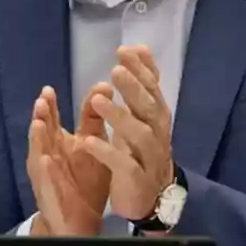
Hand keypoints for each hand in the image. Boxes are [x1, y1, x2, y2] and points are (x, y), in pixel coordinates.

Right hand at [27, 84, 112, 236]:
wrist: (81, 220)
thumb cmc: (85, 179)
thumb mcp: (93, 143)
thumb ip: (93, 117)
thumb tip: (103, 85)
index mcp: (58, 142)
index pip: (51, 119)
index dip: (50, 105)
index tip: (49, 89)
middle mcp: (49, 155)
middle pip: (42, 133)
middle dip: (41, 117)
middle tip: (42, 99)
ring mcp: (47, 175)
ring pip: (40, 154)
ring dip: (38, 139)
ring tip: (38, 123)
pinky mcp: (51, 194)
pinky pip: (47, 181)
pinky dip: (46, 170)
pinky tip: (45, 160)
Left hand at [83, 45, 173, 221]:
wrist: (150, 196)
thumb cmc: (141, 150)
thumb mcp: (141, 116)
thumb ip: (140, 86)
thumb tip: (138, 49)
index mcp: (157, 116)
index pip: (153, 88)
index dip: (141, 70)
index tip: (124, 51)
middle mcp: (158, 133)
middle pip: (148, 107)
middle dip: (133, 88)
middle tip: (115, 70)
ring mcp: (149, 156)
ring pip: (138, 134)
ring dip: (119, 117)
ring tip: (97, 101)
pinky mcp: (136, 178)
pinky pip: (124, 164)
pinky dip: (107, 152)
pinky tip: (88, 142)